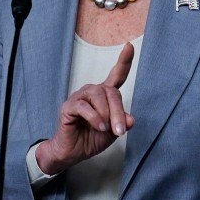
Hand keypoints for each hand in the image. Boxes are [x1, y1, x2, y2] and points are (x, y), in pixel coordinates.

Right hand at [35, 42, 135, 173]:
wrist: (72, 153)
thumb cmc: (91, 139)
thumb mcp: (113, 132)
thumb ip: (122, 123)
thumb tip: (130, 119)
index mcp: (104, 96)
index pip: (116, 75)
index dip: (123, 61)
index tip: (129, 46)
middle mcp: (92, 92)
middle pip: (111, 91)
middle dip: (118, 111)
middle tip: (120, 130)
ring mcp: (79, 98)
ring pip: (98, 96)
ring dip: (107, 114)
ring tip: (106, 129)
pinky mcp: (69, 107)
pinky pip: (84, 107)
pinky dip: (94, 118)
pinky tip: (98, 127)